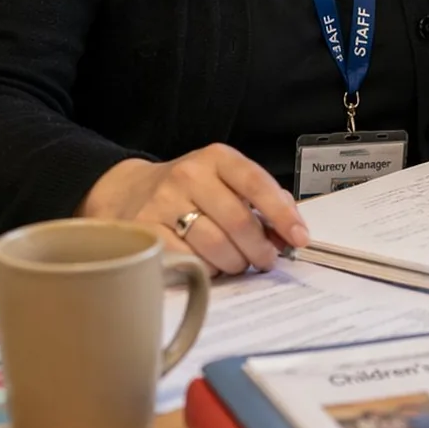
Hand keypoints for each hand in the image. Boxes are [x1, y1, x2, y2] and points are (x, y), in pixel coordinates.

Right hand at [77, 144, 309, 276]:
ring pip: (214, 245)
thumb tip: (291, 233)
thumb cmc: (190, 189)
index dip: (283, 214)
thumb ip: (262, 200)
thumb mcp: (226, 179)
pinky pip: (187, 260)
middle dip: (260, 248)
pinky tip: (208, 264)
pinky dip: (206, 269)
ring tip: (237, 262)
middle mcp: (189, 175)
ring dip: (235, 262)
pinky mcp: (144, 230)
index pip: (257, 184)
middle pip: (238, 221)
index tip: (300, 238)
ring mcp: (163, 202)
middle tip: (266, 260)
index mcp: (217, 158)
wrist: (128, 191)